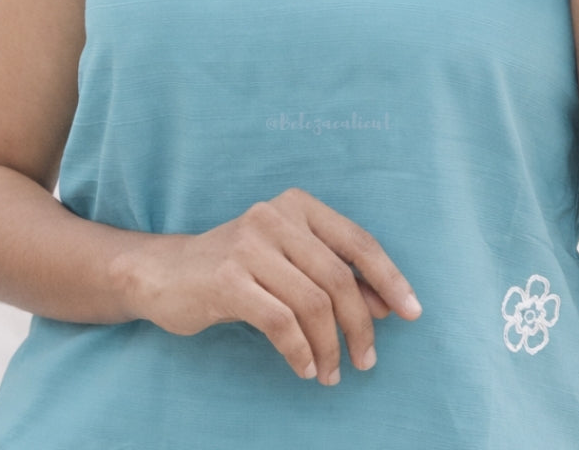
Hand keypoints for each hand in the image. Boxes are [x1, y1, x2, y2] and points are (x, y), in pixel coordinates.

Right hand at [135, 188, 420, 385]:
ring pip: (312, 302)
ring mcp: (248, 245)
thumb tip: (386, 305)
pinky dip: (300, 350)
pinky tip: (305, 367)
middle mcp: (274, 216)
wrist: (165, 272)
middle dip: (360, 325)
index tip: (412, 313)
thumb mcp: (289, 263)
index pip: (357, 241)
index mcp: (297, 205)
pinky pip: (280, 322)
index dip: (389, 278)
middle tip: (366, 361)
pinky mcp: (226, 278)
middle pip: (337, 277)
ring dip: (330, 346)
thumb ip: (335, 276)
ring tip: (332, 372)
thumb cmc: (238, 269)